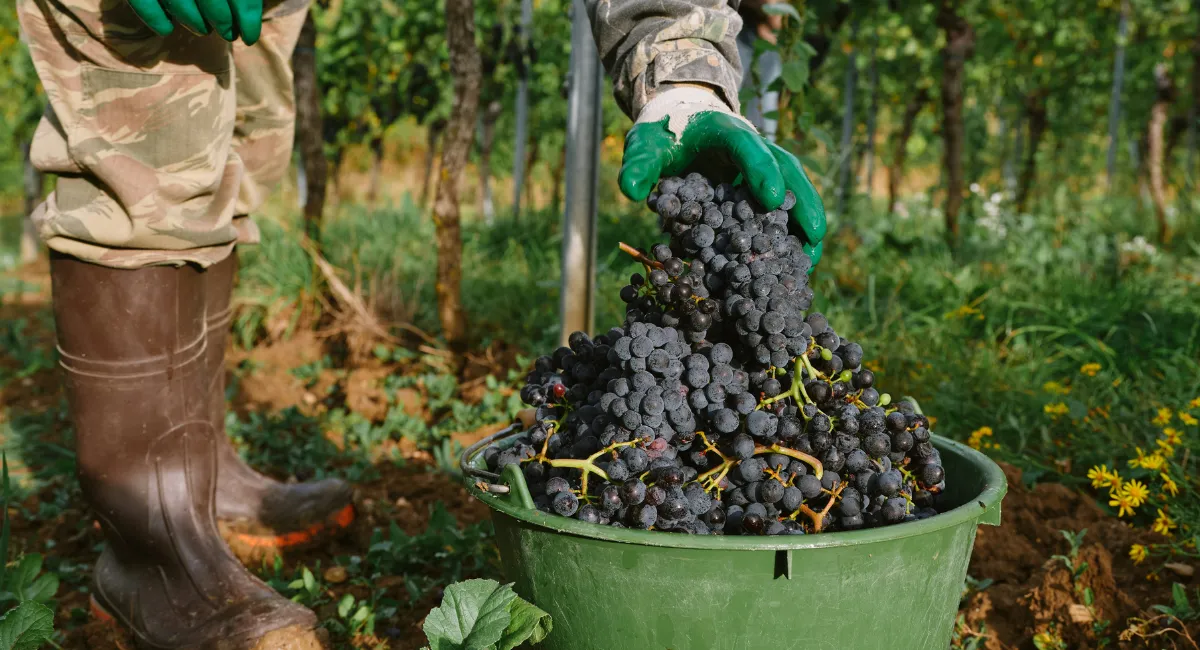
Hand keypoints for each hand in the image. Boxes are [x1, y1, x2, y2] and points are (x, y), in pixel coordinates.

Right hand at [126, 0, 262, 43]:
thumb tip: (248, 16)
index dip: (248, 17)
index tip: (250, 37)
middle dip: (222, 21)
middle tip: (228, 34)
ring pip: (178, 0)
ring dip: (194, 21)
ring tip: (203, 29)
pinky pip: (143, 2)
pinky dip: (155, 19)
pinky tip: (167, 29)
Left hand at [619, 86, 825, 265]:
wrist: (679, 123)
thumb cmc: (663, 135)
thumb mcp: (645, 145)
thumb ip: (638, 165)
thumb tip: (629, 190)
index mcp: (725, 131)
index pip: (748, 147)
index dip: (761, 170)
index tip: (770, 198)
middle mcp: (752, 147)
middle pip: (786, 167)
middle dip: (800, 200)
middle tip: (813, 234)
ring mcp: (762, 165)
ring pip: (793, 187)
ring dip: (806, 219)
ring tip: (812, 256)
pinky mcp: (761, 185)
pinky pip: (784, 205)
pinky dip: (794, 229)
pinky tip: (798, 260)